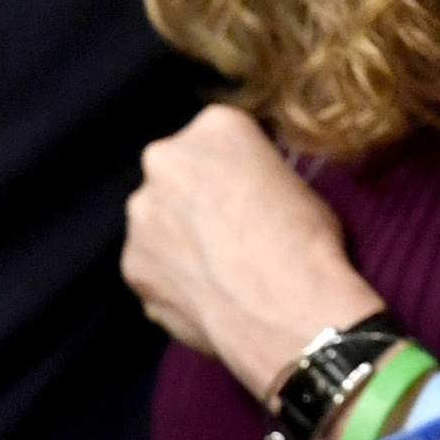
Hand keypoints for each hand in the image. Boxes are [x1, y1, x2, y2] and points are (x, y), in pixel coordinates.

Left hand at [123, 104, 383, 401]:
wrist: (288, 312)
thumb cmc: (307, 245)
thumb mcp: (298, 186)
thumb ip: (254, 178)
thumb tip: (243, 196)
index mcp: (215, 128)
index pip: (220, 137)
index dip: (239, 169)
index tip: (253, 193)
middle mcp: (165, 160)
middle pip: (177, 172)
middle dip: (196, 197)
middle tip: (232, 232)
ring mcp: (141, 215)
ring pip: (158, 220)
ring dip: (179, 237)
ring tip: (221, 271)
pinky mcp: (132, 265)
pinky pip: (152, 265)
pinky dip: (173, 278)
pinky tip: (208, 296)